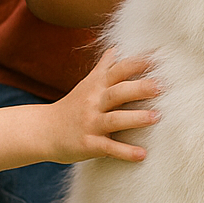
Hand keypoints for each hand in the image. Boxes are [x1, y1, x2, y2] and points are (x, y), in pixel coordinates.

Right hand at [50, 47, 159, 162]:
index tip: (159, 59)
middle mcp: (93, 102)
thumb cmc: (72, 106)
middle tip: (161, 86)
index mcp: (96, 86)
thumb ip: (104, 67)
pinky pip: (109, 148)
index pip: (118, 70)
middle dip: (139, 88)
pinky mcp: (89, 144)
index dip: (137, 64)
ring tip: (156, 117)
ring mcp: (90, 124)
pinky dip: (125, 152)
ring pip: (114, 119)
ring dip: (136, 118)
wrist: (43, 131)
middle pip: (117, 92)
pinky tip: (142, 154)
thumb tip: (116, 47)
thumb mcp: (87, 84)